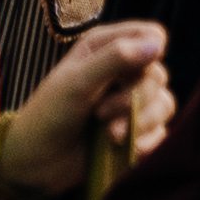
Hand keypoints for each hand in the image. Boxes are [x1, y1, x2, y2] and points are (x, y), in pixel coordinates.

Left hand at [2, 19, 173, 195]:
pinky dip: (145, 142)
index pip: (151, 35)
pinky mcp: (136, 133)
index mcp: (107, 48)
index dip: (151, 50)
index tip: (136, 71)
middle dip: (134, 98)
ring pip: (164, 104)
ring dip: (140, 122)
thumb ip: (116, 58)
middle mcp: (123, 73)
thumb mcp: (77, 81)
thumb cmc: (48, 115)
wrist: (35, 164)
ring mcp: (131, 105)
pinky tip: (124, 149)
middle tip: (101, 113)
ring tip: (109, 135)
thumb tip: (158, 45)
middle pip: (158, 75)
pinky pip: (161, 133)